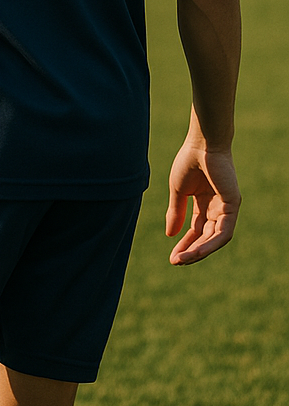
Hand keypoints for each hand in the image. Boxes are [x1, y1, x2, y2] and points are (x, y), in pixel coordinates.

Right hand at [166, 144, 240, 265]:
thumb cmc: (189, 161)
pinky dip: (211, 242)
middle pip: (206, 236)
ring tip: (183, 259)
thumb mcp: (178, 191)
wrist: (201, 144)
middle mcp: (218, 208)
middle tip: (176, 262)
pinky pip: (223, 231)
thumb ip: (176, 212)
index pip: (196, 229)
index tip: (172, 257)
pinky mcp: (233, 205)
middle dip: (191, 250)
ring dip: (200, 251)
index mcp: (204, 203)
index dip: (184, 243)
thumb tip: (170, 235)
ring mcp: (227, 208)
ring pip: (216, 238)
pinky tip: (197, 250)